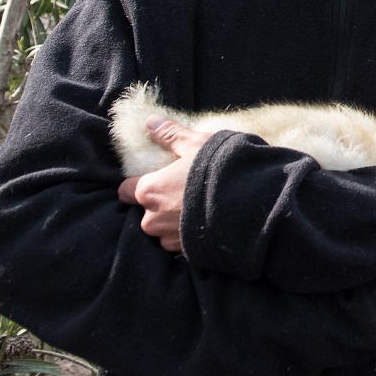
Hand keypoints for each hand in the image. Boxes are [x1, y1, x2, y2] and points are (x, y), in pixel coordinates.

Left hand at [117, 115, 211, 251]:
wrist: (250, 207)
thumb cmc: (219, 172)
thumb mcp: (197, 145)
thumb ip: (171, 135)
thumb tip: (150, 122)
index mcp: (149, 191)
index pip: (125, 191)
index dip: (137, 184)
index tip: (152, 179)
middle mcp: (152, 219)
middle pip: (144, 212)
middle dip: (158, 205)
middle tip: (181, 193)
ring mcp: (168, 239)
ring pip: (161, 230)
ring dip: (172, 222)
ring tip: (195, 208)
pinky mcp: (185, 253)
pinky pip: (178, 243)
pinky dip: (186, 235)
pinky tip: (204, 222)